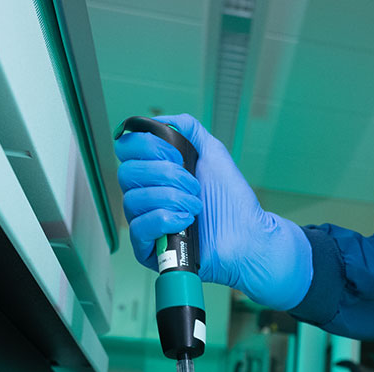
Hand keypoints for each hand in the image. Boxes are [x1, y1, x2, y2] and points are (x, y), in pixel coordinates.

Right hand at [114, 114, 312, 310]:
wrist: (247, 235)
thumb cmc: (232, 201)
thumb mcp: (212, 153)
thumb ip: (189, 130)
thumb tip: (163, 120)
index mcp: (154, 173)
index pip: (126, 149)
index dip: (148, 147)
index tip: (177, 156)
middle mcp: (144, 195)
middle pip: (127, 173)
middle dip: (166, 175)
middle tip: (194, 185)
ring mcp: (144, 222)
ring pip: (133, 199)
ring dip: (171, 198)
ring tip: (196, 205)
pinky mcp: (147, 248)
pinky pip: (139, 227)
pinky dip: (165, 219)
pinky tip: (186, 220)